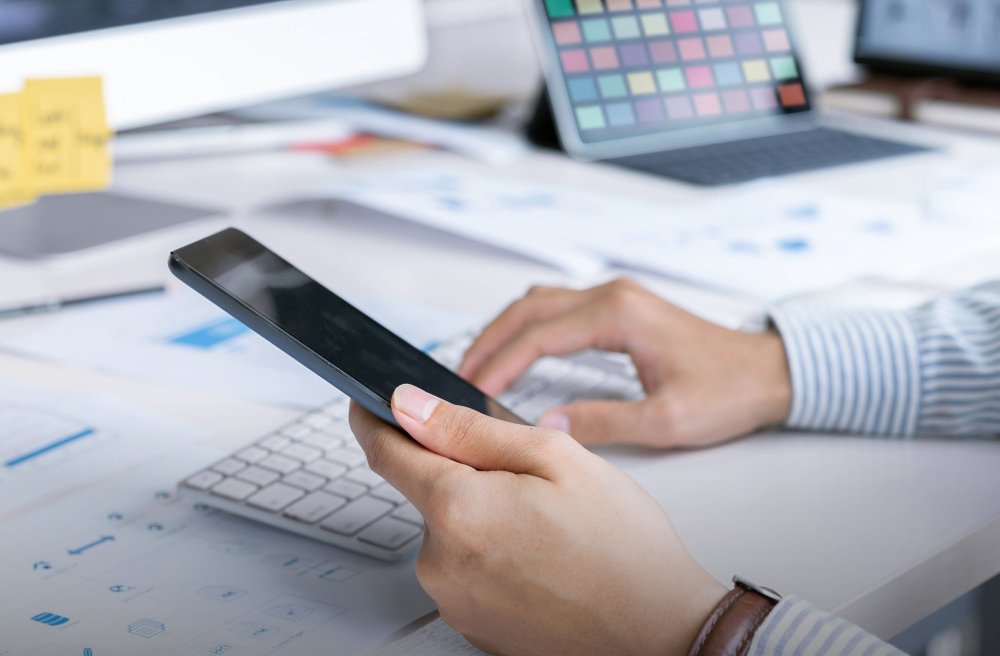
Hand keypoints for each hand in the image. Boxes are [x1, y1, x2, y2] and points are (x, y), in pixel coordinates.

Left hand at [351, 389, 725, 655]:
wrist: (662, 632)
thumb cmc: (625, 549)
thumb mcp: (554, 457)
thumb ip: (468, 428)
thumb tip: (407, 404)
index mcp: (457, 510)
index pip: (384, 450)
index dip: (374, 418)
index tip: (369, 401)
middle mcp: (441, 562)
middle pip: (428, 492)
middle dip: (465, 474)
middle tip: (533, 482)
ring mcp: (453, 599)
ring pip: (450, 531)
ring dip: (482, 516)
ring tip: (549, 529)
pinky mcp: (469, 624)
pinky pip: (466, 569)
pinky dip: (493, 554)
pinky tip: (543, 560)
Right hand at [458, 279, 790, 447]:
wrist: (772, 372)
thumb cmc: (730, 391)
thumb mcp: (666, 420)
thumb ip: (603, 422)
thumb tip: (549, 427)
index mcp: (619, 315)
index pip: (538, 335)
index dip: (498, 363)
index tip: (471, 390)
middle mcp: (612, 296)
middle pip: (528, 309)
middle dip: (488, 343)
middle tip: (458, 379)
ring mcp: (615, 298)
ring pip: (538, 303)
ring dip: (504, 332)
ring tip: (478, 366)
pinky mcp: (618, 308)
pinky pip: (556, 308)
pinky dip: (526, 329)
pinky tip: (515, 353)